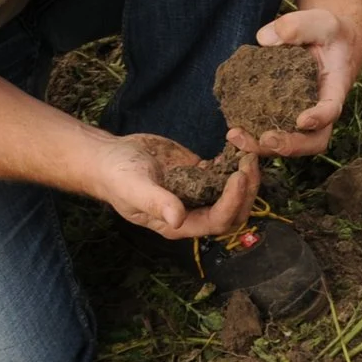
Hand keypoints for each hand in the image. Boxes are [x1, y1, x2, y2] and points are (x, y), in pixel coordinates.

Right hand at [89, 134, 258, 239]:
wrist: (110, 157)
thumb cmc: (117, 177)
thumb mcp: (133, 188)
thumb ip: (154, 203)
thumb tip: (177, 219)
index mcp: (179, 224)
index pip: (216, 221)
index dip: (232, 202)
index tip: (238, 176)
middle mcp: (194, 211)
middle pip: (234, 210)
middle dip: (248, 189)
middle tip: (250, 160)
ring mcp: (200, 191)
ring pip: (235, 190)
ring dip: (246, 171)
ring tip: (247, 146)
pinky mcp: (201, 172)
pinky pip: (225, 169)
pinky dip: (234, 156)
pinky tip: (234, 138)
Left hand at [229, 8, 361, 158]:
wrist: (328, 42)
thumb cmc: (327, 33)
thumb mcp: (321, 21)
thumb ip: (297, 26)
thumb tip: (264, 40)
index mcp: (335, 87)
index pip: (332, 108)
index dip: (320, 118)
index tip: (302, 120)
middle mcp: (321, 109)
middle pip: (314, 141)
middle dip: (290, 145)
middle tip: (266, 138)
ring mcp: (302, 116)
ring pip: (290, 144)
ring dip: (263, 146)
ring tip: (234, 135)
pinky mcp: (283, 115)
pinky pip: (271, 132)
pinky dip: (252, 136)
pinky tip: (232, 129)